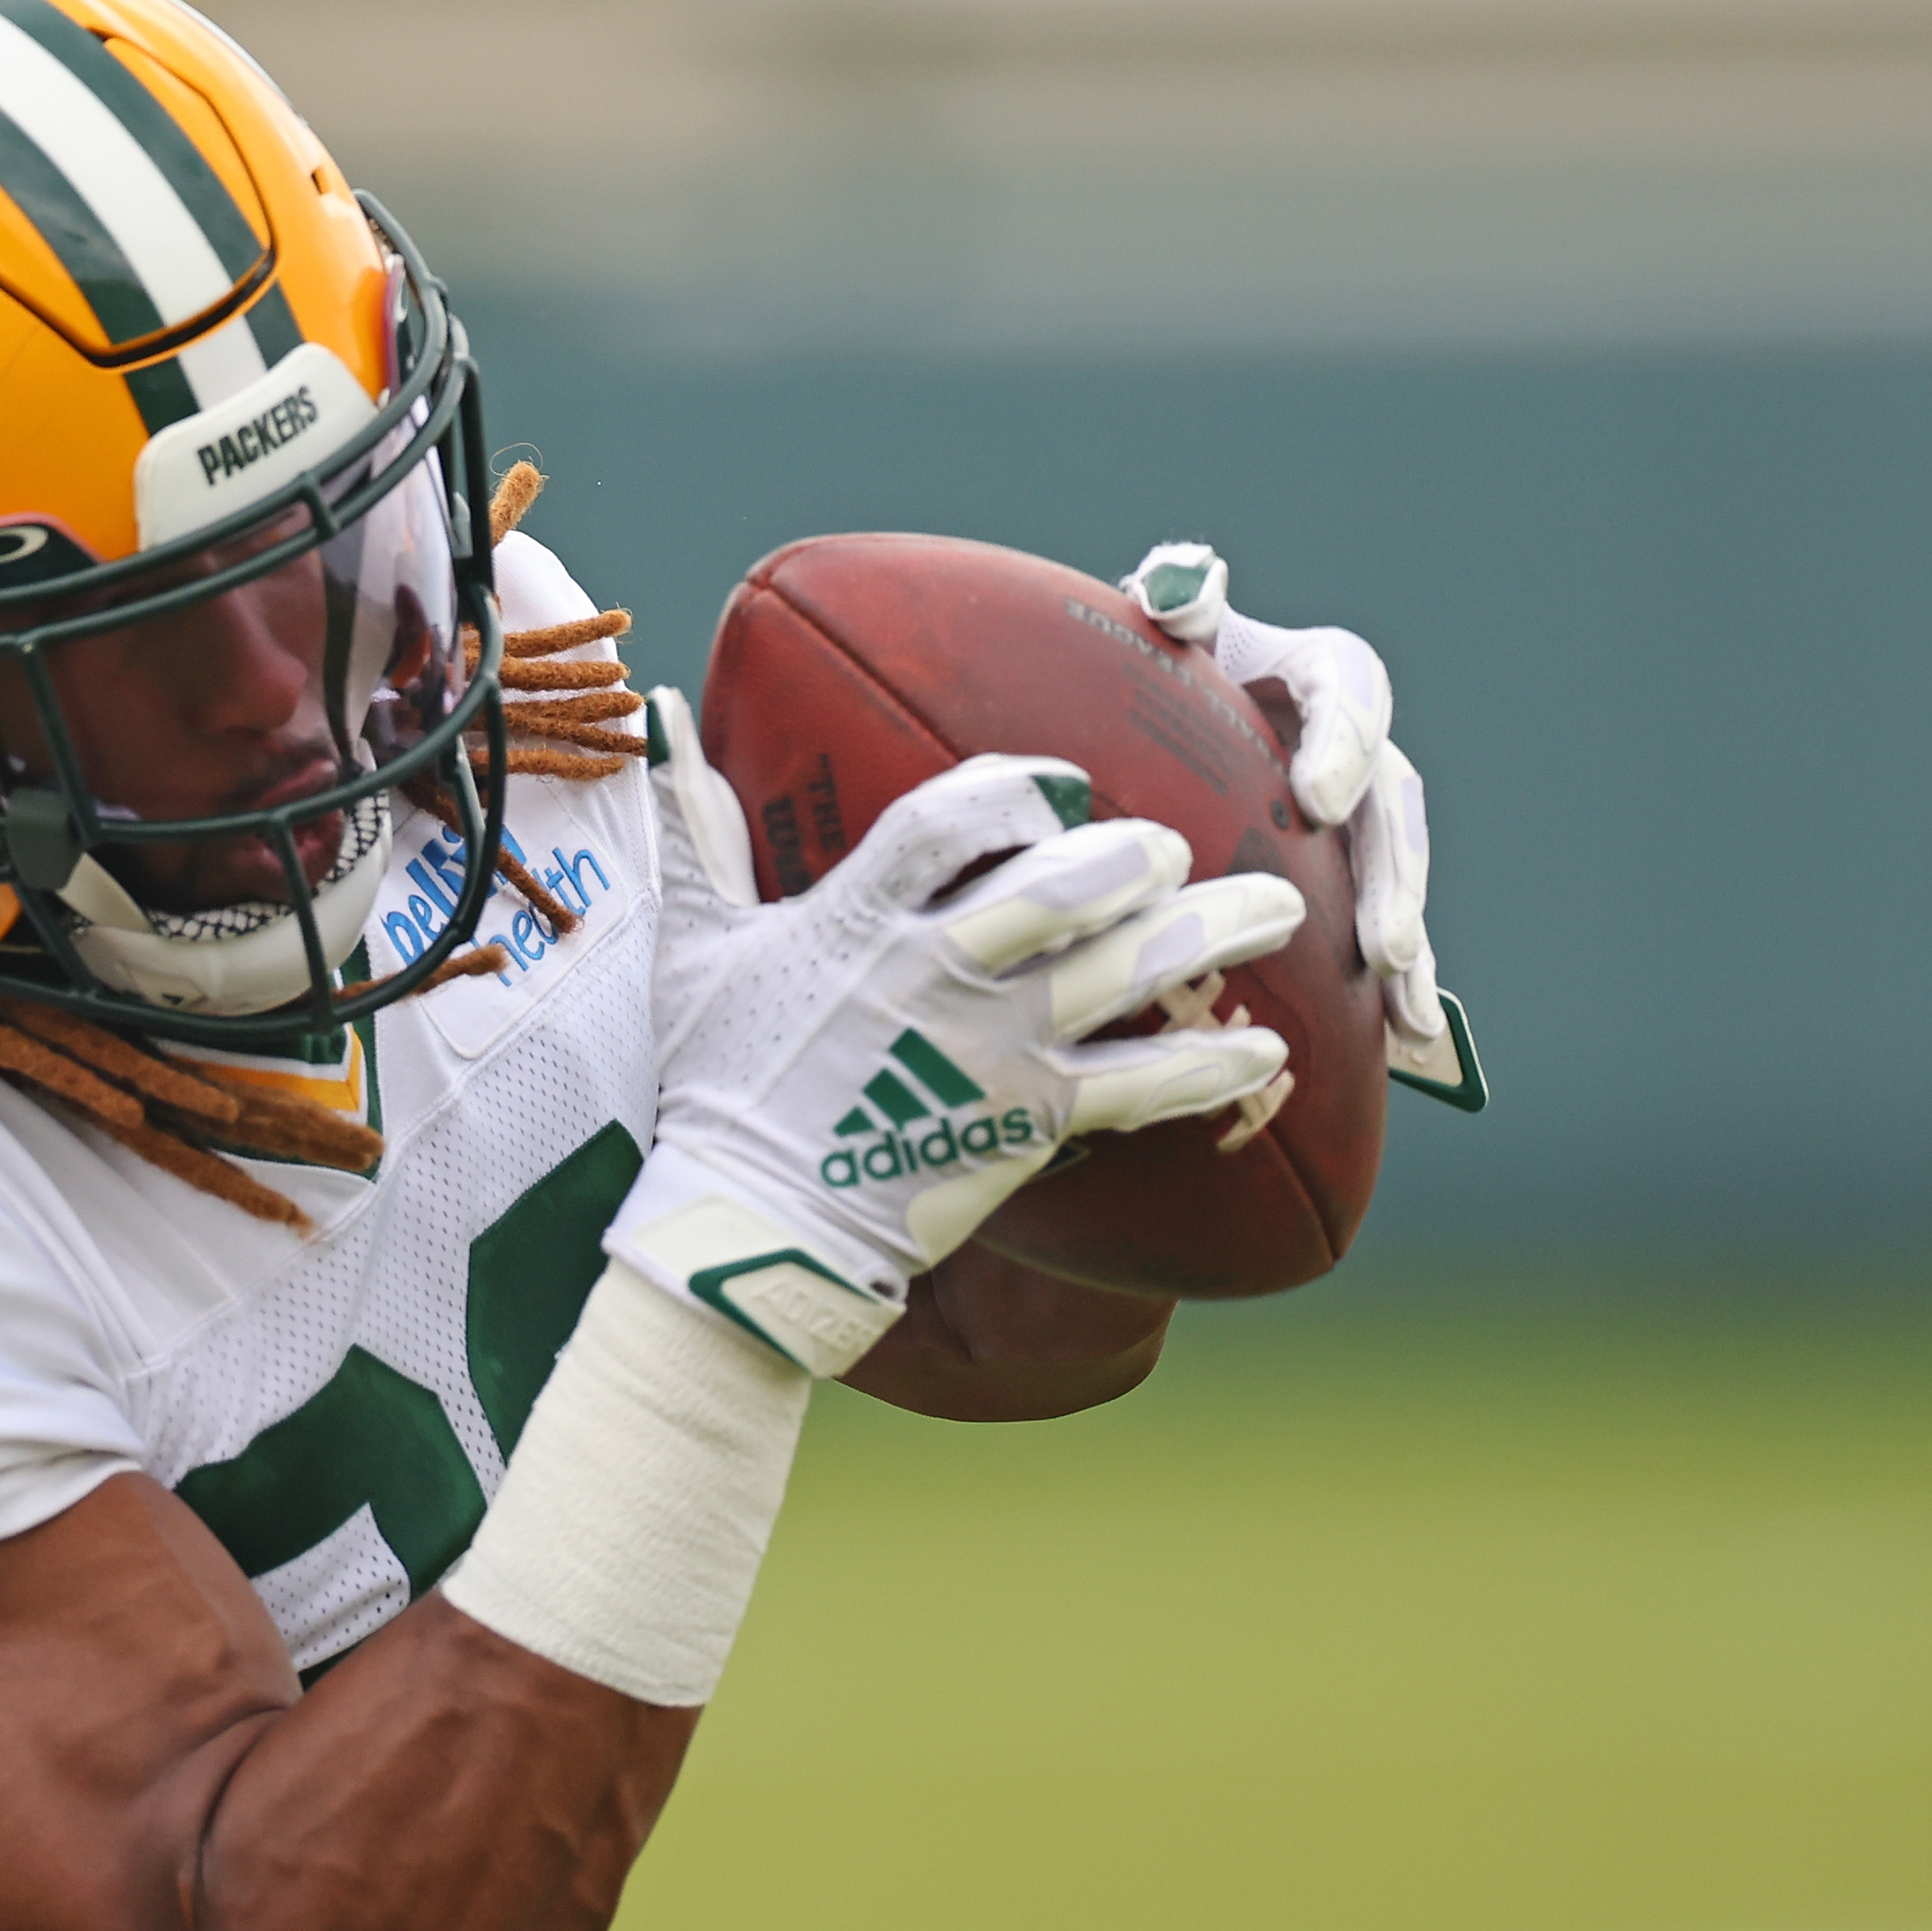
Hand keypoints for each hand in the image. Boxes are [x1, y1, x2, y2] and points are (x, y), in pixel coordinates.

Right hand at [608, 694, 1302, 1373]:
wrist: (749, 1222)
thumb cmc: (717, 1078)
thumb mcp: (695, 943)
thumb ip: (695, 825)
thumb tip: (657, 708)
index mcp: (859, 918)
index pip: (951, 818)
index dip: (1015, 789)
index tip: (1058, 787)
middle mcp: (939, 971)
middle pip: (1061, 887)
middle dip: (1131, 854)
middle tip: (1168, 844)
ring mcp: (991, 1048)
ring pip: (1121, 974)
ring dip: (1207, 934)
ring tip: (1274, 905)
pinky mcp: (1027, 1122)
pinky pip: (1139, 1088)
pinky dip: (1207, 1068)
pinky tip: (1266, 1052)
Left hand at [1118, 544, 1476, 1104]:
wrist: (1113, 732)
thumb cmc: (1123, 673)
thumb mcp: (1138, 634)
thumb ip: (1168, 601)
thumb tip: (1185, 589)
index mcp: (1297, 672)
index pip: (1347, 684)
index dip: (1344, 738)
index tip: (1316, 798)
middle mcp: (1336, 741)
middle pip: (1390, 796)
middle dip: (1391, 871)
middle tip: (1379, 940)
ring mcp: (1344, 815)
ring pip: (1394, 869)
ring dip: (1405, 934)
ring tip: (1403, 999)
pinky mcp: (1336, 877)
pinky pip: (1379, 925)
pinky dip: (1397, 980)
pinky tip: (1410, 1037)